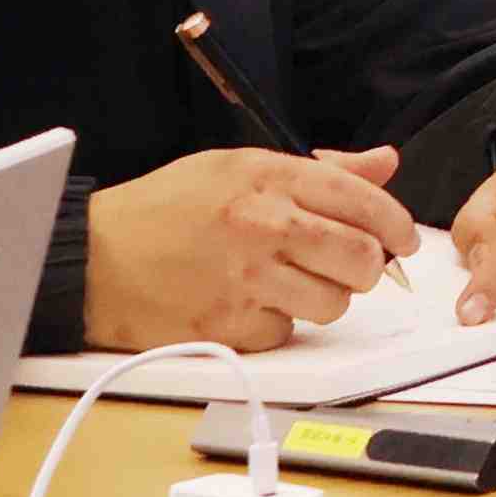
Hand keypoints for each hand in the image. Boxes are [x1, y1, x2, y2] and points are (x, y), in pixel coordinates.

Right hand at [81, 144, 410, 353]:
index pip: (363, 200)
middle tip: (349, 268)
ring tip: (290, 285)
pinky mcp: (227, 324)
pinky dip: (275, 325)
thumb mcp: (237, 166)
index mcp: (269, 177)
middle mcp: (263, 224)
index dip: (396, 225)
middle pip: (361, 258)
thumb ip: (319, 169)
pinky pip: (284, 333)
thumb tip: (382, 163)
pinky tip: (247, 305)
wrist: (92, 258)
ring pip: (333, 303)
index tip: (403, 241)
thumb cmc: (164, 210)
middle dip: (366, 268)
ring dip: (323, 300)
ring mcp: (246, 278)